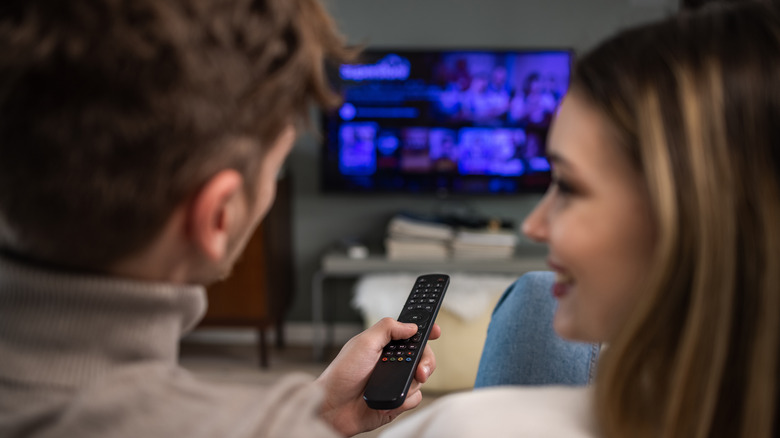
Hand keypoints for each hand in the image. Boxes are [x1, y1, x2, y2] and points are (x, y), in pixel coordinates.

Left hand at [315, 317, 440, 435]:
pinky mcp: (397, 401)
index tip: (436, 331)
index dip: (425, 332)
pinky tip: (390, 399)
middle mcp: (392, 363)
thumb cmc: (342, 374)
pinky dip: (404, 399)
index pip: (410, 336)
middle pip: (422, 357)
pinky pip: (414, 399)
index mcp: (384, 346)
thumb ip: (388, 328)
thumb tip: (411, 326)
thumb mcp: (364, 342)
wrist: (334, 407)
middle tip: (421, 369)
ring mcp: (395, 382)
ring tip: (395, 385)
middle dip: (426, 361)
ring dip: (411, 383)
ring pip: (420, 379)